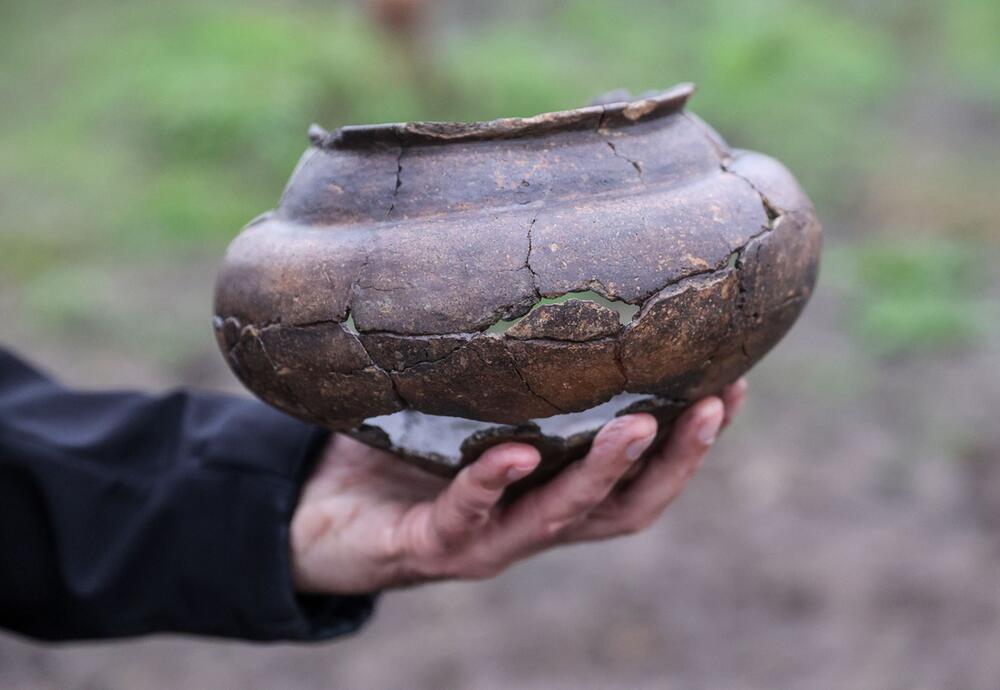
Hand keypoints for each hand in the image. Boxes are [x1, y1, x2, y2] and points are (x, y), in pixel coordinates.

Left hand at [290, 379, 747, 593]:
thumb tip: (538, 255)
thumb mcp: (464, 397)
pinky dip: (495, 483)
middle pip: (626, 504)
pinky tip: (517, 450)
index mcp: (554, 485)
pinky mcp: (429, 546)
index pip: (643, 469)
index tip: (736, 382)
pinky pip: (467, 517)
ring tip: (636, 424)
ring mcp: (487, 538)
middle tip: (714, 404)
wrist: (322, 513)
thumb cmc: (402, 447)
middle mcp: (534, 518)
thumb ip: (506, 356)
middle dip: (677, 460)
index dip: (694, 439)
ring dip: (605, 473)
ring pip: (563, 518)